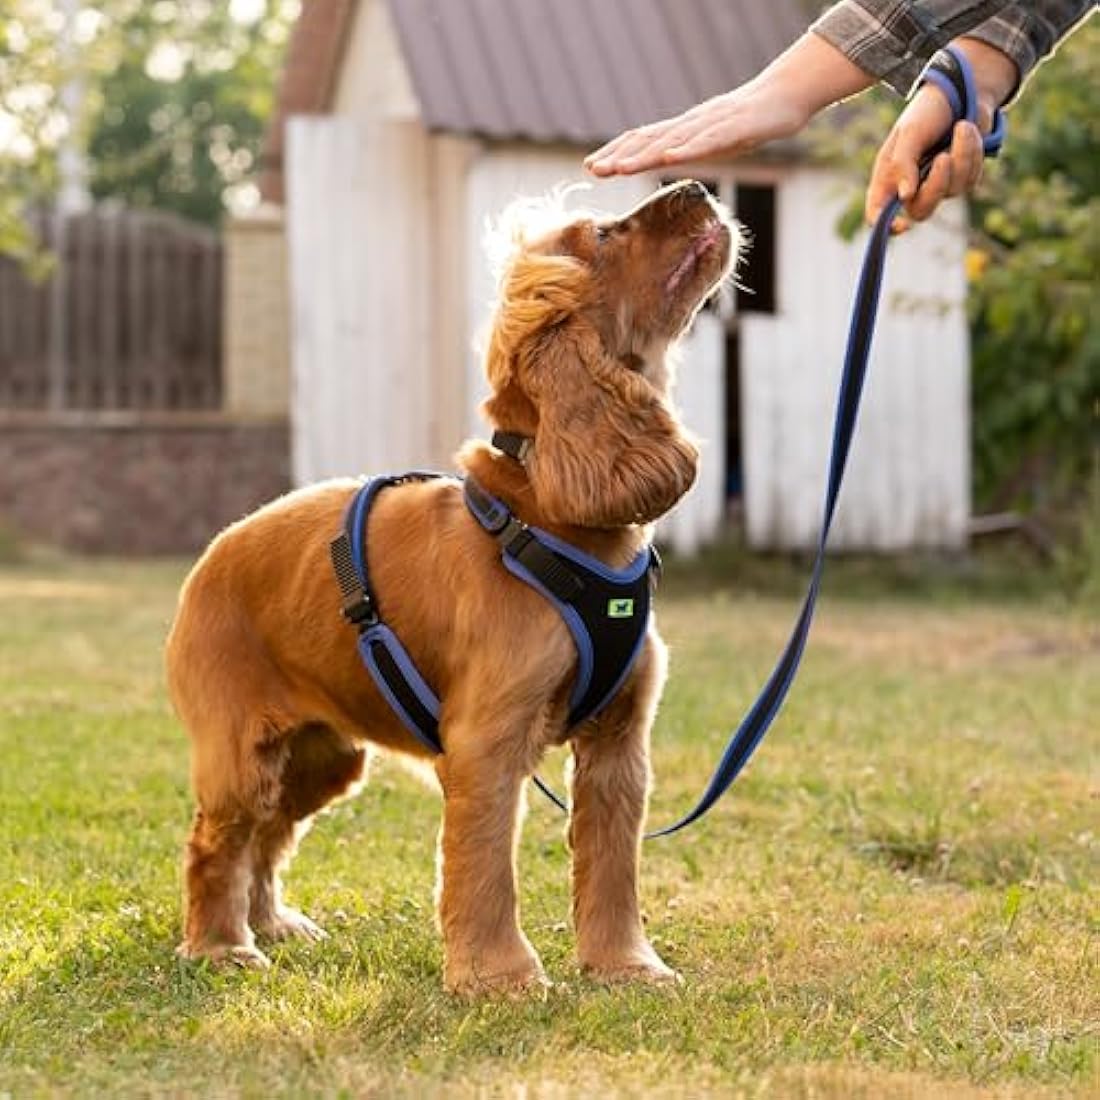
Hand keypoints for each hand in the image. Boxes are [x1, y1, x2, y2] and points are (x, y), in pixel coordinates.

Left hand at [584, 83, 810, 177]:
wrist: (783, 98)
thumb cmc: (747, 123)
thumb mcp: (710, 142)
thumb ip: (687, 150)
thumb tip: (663, 161)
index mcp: (683, 130)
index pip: (642, 140)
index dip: (616, 152)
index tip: (591, 166)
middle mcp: (690, 125)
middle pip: (649, 140)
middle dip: (619, 156)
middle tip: (592, 169)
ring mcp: (711, 125)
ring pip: (673, 141)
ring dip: (644, 155)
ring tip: (619, 168)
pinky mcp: (734, 128)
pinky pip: (709, 140)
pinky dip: (688, 149)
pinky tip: (670, 158)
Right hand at [865, 86, 986, 233]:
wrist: (962, 91)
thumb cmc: (927, 112)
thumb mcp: (910, 133)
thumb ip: (902, 164)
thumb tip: (904, 197)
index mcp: (888, 178)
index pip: (878, 214)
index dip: (886, 226)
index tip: (901, 225)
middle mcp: (910, 187)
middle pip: (921, 210)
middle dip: (937, 185)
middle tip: (943, 157)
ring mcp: (938, 186)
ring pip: (952, 191)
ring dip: (961, 156)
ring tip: (961, 126)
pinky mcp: (963, 179)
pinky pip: (971, 178)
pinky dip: (973, 152)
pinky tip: (967, 130)